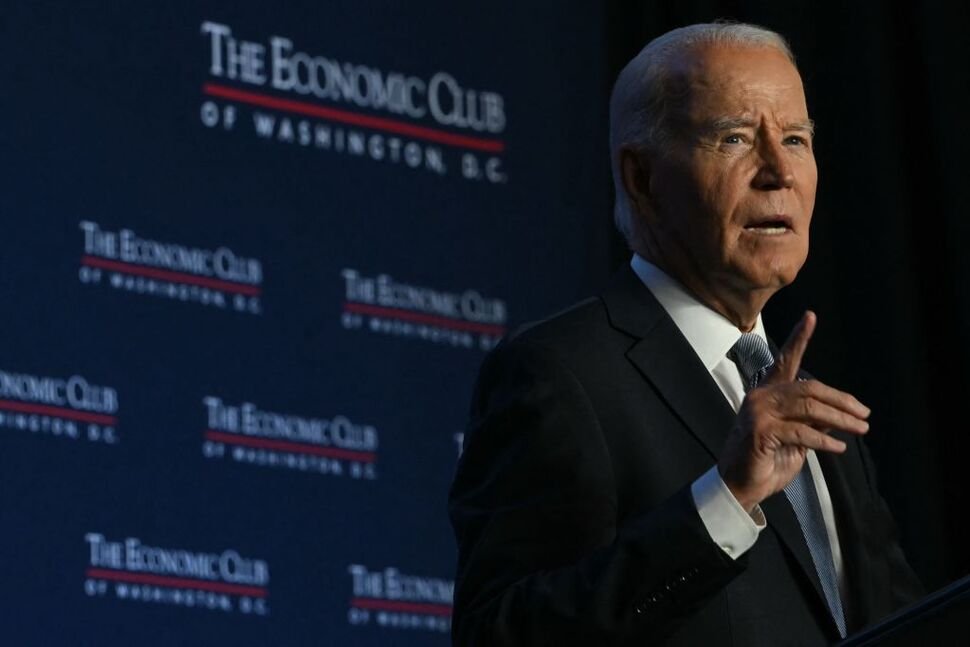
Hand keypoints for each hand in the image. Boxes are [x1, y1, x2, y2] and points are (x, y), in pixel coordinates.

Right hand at [718, 311, 870, 512]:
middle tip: (864, 414)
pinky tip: (838, 447)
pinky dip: (824, 441)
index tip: (811, 317)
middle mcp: (761, 397)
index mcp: (768, 393)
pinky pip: (802, 432)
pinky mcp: (761, 431)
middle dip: (841, 400)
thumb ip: (811, 421)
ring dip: (840, 419)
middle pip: (809, 388)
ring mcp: (758, 412)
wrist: (740, 486)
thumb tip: (837, 413)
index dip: (799, 338)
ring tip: (860, 429)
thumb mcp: (795, 438)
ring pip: (809, 408)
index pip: (786, 361)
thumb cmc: (765, 461)